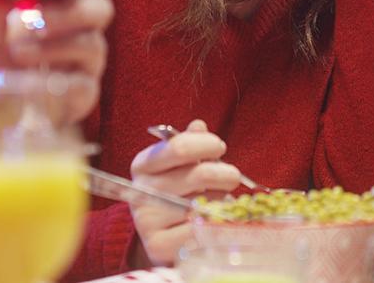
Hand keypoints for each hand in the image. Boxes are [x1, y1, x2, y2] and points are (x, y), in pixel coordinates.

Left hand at [0, 0, 123, 121]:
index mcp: (57, 3)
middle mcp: (78, 29)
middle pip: (101, 8)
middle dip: (69, 12)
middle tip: (30, 21)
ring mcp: (85, 63)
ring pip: (91, 45)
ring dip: (51, 48)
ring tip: (17, 53)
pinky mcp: (83, 96)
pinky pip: (80, 85)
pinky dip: (46, 83)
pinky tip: (21, 85)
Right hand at [128, 120, 241, 266]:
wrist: (161, 234)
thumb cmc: (177, 189)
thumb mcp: (179, 163)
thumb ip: (190, 143)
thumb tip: (199, 126)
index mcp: (143, 164)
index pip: (179, 147)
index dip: (207, 144)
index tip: (219, 147)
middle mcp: (141, 192)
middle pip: (199, 175)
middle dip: (225, 173)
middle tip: (232, 176)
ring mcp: (148, 221)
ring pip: (205, 204)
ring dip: (222, 200)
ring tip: (220, 199)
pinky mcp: (158, 246)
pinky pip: (202, 230)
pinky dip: (216, 223)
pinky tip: (214, 219)